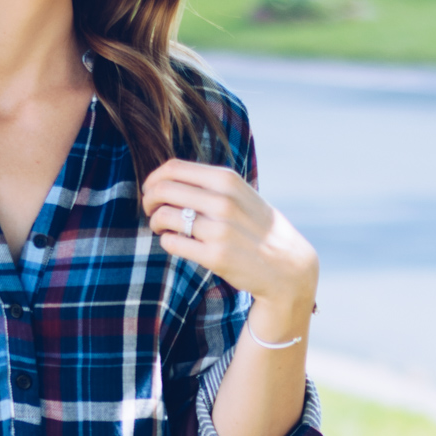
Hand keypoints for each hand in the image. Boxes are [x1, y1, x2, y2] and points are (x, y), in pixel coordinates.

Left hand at [142, 159, 317, 312]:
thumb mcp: (242, 195)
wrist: (287, 266)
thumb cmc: (259, 228)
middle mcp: (223, 201)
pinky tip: (175, 242)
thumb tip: (167, 178)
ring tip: (163, 228)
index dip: (153, 179)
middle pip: (163, 189)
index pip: (173, 168)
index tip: (151, 190)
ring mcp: (219, 229)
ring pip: (164, 216)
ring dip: (156, 222)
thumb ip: (211, 184)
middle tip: (150, 210)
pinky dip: (166, 241)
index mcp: (227, 180)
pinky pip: (172, 243)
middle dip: (148, 200)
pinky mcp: (215, 256)